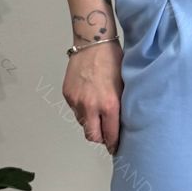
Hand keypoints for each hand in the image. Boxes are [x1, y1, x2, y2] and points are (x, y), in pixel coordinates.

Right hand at [63, 39, 124, 154]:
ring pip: (83, 123)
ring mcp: (77, 101)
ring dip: (91, 121)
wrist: (93, 43)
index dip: (113, 144)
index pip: (110, 136)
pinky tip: (89, 97)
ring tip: (98, 110)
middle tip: (106, 133)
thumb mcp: (123, 86)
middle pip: (92, 136)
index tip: (115, 147)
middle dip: (100, 138)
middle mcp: (91, 107)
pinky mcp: (68, 95)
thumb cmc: (114, 61)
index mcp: (109, 106)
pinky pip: (75, 109)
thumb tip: (120, 124)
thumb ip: (120, 107)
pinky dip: (82, 108)